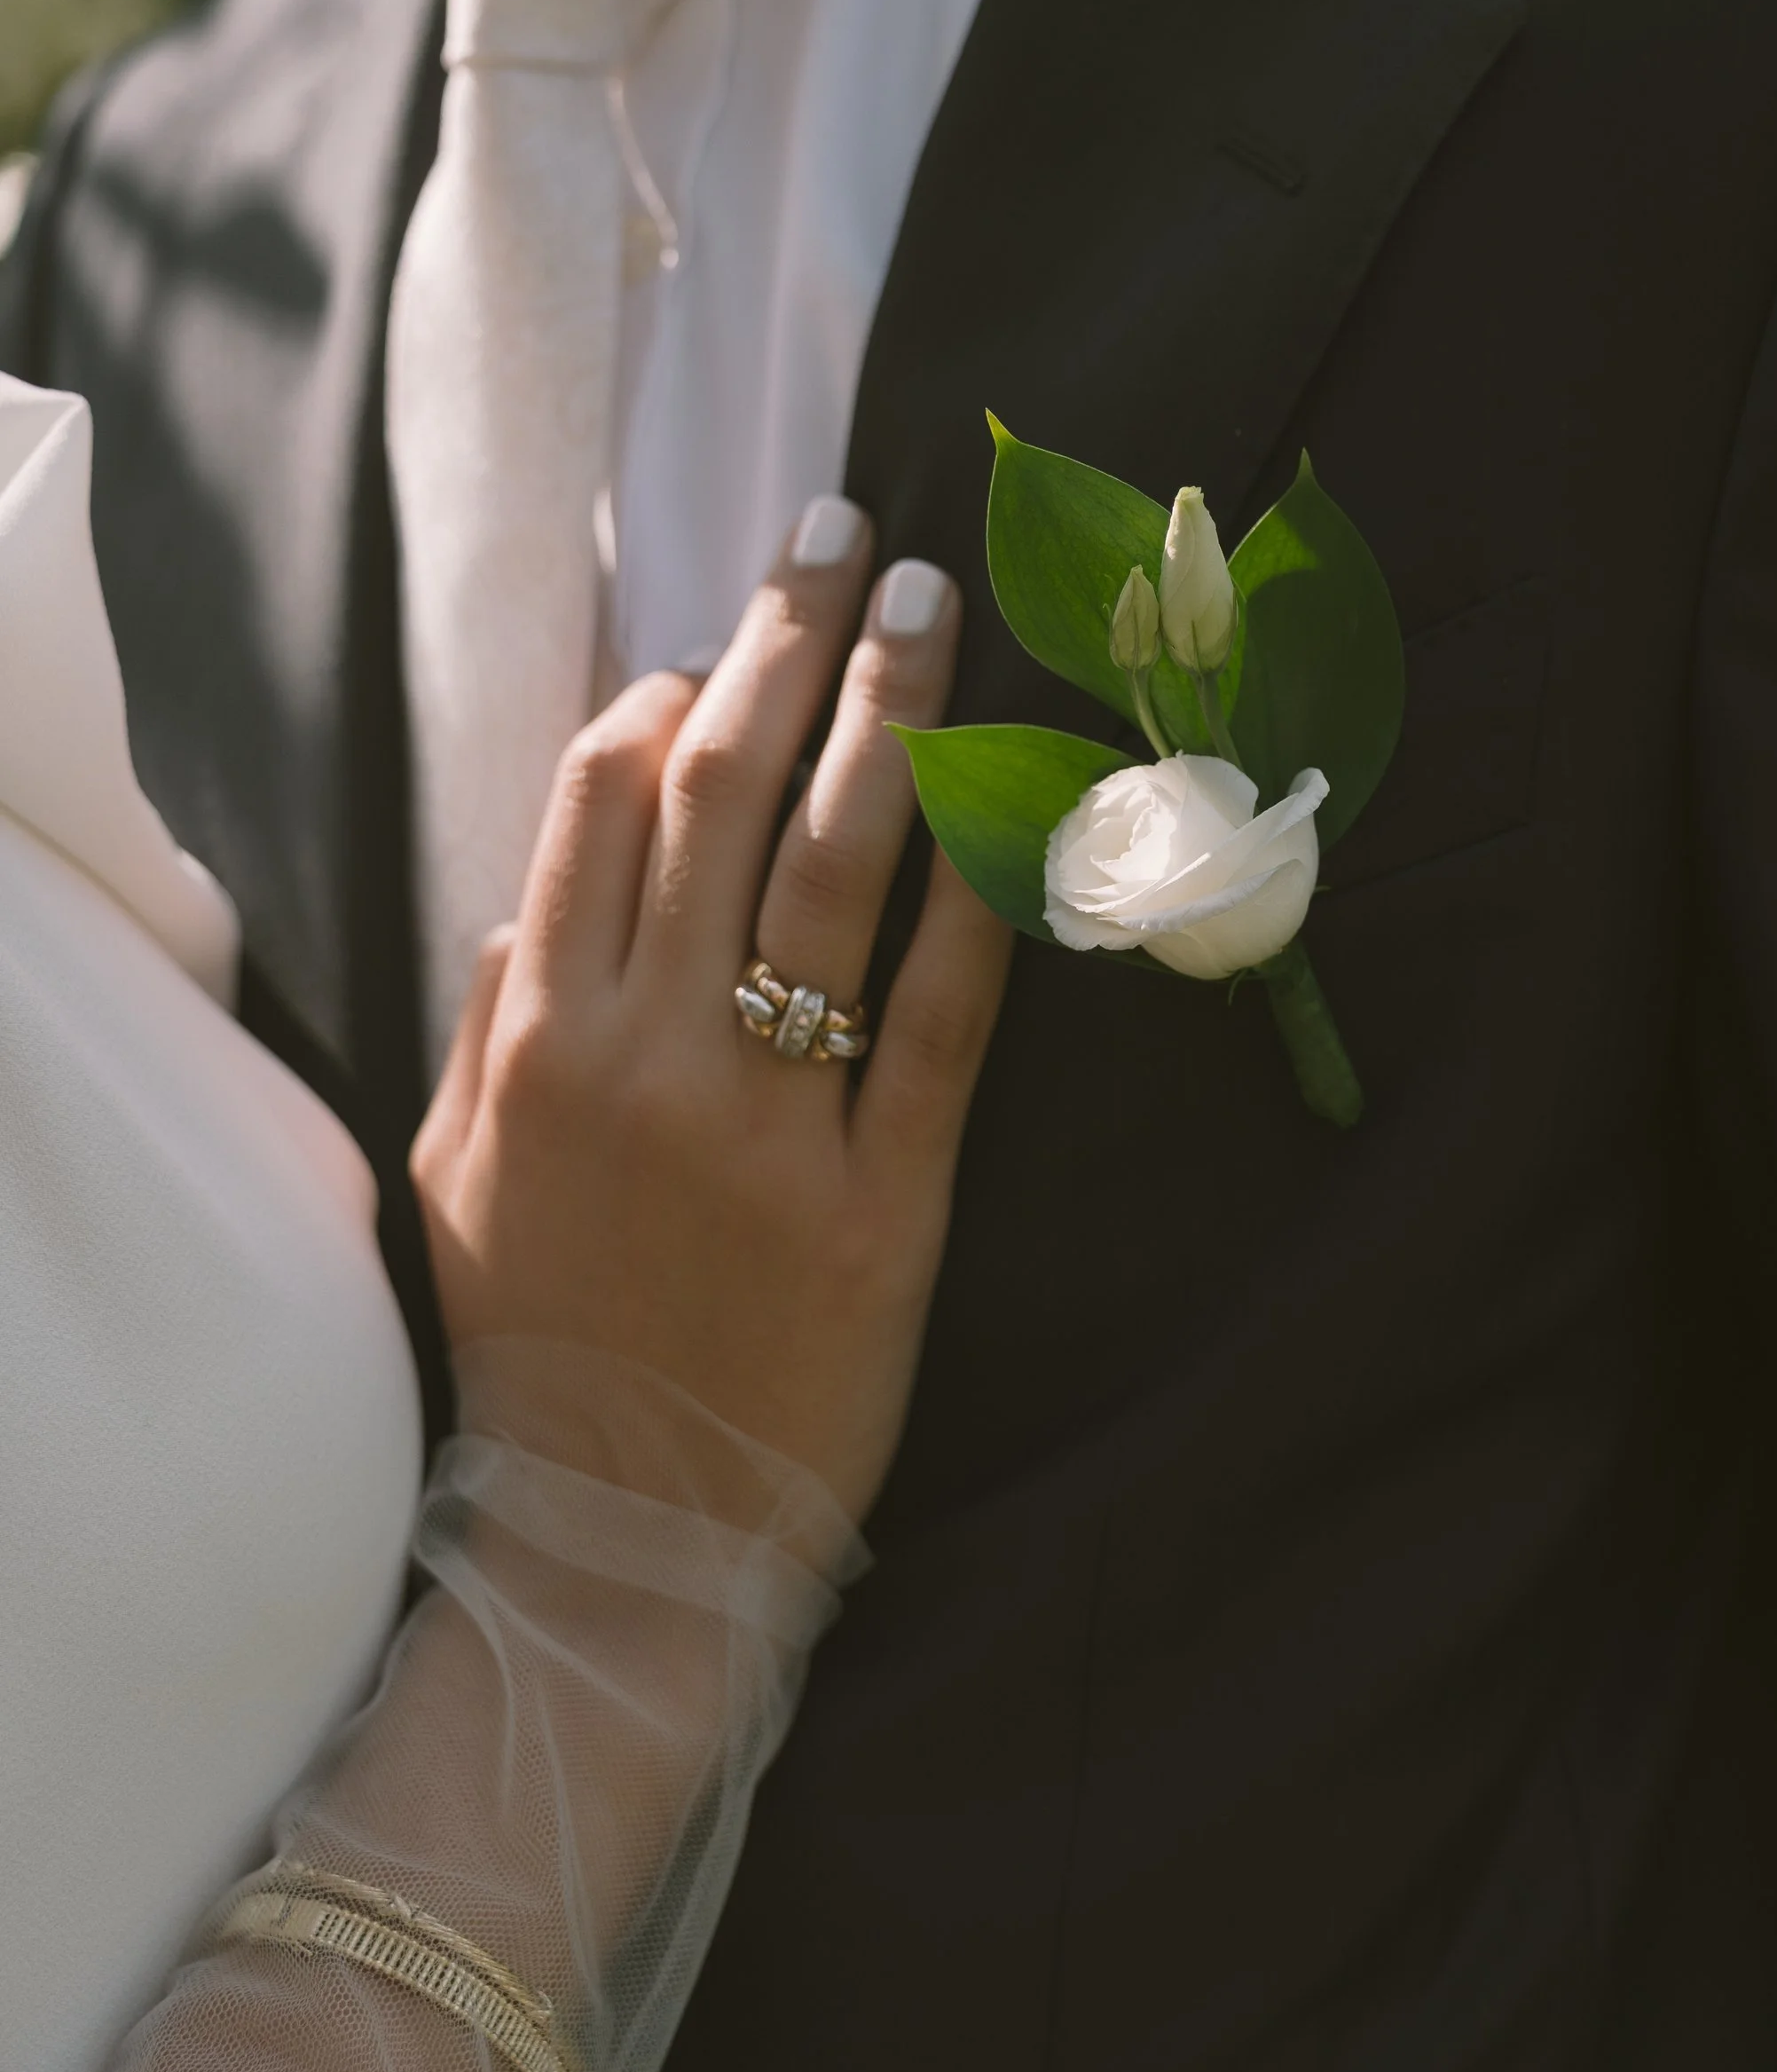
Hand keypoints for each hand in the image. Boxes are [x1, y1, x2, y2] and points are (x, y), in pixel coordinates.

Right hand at [410, 512, 1011, 1520]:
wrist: (624, 1535)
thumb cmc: (541, 1347)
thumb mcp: (454, 1176)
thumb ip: (487, 1017)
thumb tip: (542, 886)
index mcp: (538, 1039)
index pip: (599, 803)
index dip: (669, 694)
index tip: (725, 640)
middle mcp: (649, 1059)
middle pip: (723, 797)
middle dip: (787, 644)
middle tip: (850, 536)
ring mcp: (773, 1130)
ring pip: (836, 876)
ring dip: (890, 719)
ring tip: (936, 610)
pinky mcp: (887, 1207)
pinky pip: (947, 1025)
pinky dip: (985, 901)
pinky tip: (1027, 796)